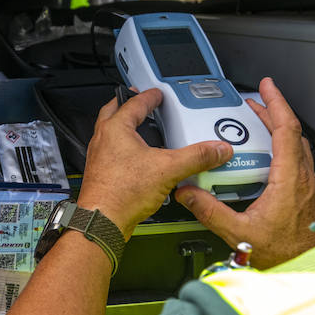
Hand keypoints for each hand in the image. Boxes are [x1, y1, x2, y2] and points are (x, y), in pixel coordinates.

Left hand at [77, 88, 234, 237]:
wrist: (102, 221)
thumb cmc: (120, 193)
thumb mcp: (168, 169)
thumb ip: (196, 157)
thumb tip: (216, 149)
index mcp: (115, 129)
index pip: (133, 103)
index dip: (148, 97)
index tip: (156, 94)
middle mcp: (102, 140)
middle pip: (112, 112)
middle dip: (126, 105)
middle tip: (138, 102)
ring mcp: (98, 157)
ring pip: (109, 133)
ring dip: (122, 127)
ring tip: (138, 129)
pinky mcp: (100, 174)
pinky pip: (110, 153)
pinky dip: (122, 148)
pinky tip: (135, 160)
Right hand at [174, 77, 314, 267]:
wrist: (304, 270)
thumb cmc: (282, 255)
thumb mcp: (237, 233)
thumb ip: (209, 211)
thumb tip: (187, 193)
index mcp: (288, 181)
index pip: (287, 130)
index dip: (277, 104)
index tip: (267, 88)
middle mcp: (302, 180)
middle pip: (292, 133)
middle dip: (273, 112)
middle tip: (255, 101)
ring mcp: (307, 187)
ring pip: (297, 147)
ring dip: (279, 130)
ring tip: (259, 124)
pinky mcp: (306, 196)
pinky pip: (297, 161)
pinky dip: (282, 148)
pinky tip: (267, 157)